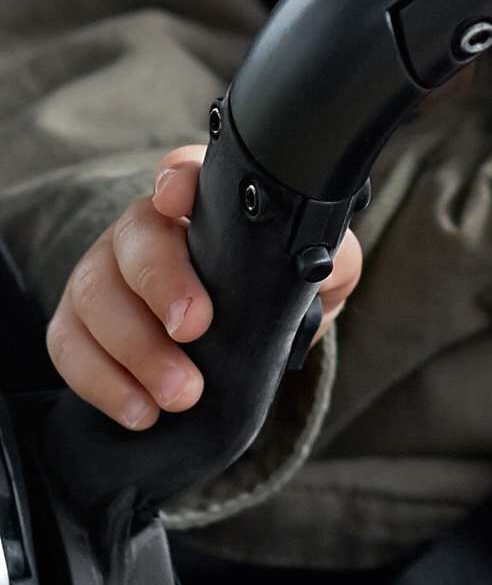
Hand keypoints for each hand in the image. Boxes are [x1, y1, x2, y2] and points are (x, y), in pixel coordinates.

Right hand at [44, 145, 363, 430]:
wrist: (235, 342)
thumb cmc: (273, 289)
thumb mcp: (318, 271)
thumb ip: (330, 262)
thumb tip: (320, 272)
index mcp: (204, 204)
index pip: (185, 172)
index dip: (177, 179)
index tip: (178, 199)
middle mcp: (146, 227)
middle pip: (134, 236)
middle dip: (162, 282)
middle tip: (194, 329)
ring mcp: (104, 272)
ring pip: (96, 294)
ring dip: (135, 349)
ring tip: (180, 395)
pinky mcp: (77, 322)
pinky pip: (69, 346)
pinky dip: (103, 383)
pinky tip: (141, 412)